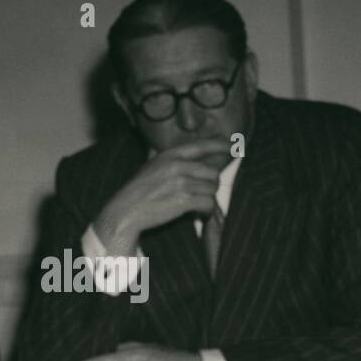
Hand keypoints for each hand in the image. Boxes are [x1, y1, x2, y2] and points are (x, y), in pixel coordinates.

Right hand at [93, 139, 227, 252]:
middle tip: (202, 195)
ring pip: (212, 190)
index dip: (221, 145)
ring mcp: (181, 182)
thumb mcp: (153, 167)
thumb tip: (196, 159)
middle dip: (211, 186)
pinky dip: (207, 212)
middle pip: (213, 173)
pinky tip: (199, 214)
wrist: (126, 210)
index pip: (202, 145)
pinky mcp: (184, 199)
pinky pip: (209, 204)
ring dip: (208, 200)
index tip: (234, 147)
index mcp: (170, 155)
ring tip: (197, 206)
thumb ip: (173, 161)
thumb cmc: (141, 191)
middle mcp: (177, 165)